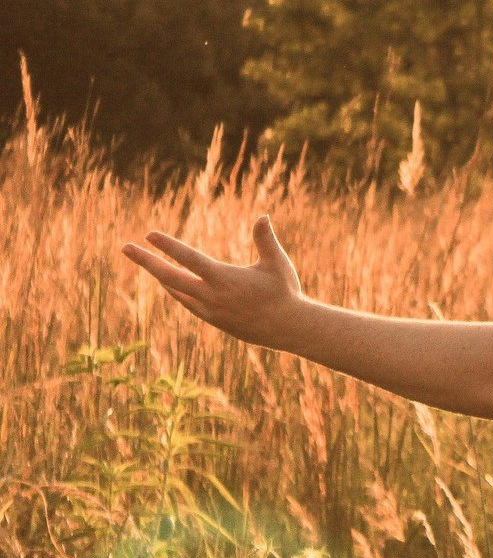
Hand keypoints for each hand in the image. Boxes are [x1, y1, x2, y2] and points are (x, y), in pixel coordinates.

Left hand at [121, 215, 308, 348]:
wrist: (289, 328)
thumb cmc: (285, 292)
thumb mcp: (277, 263)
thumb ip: (265, 239)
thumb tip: (262, 216)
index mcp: (224, 278)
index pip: (188, 258)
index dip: (167, 245)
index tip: (149, 234)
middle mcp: (212, 295)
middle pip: (169, 276)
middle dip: (146, 261)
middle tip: (125, 247)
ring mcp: (210, 310)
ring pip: (175, 291)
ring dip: (160, 275)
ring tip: (147, 263)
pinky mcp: (214, 320)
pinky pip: (187, 303)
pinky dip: (176, 291)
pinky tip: (170, 285)